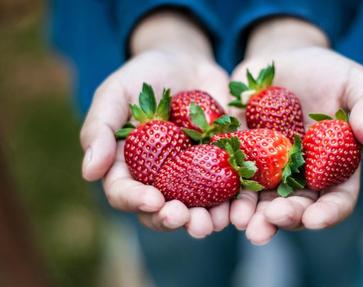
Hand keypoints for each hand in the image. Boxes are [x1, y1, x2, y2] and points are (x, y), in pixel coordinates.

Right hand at [80, 11, 229, 237]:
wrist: (186, 64)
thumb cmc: (144, 77)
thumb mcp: (115, 93)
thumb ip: (99, 128)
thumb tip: (89, 172)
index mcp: (127, 167)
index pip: (124, 193)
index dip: (136, 201)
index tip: (154, 200)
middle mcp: (158, 179)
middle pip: (161, 210)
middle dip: (174, 219)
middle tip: (188, 220)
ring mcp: (190, 176)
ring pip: (195, 209)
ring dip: (206, 220)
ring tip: (217, 222)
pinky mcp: (220, 167)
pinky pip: (228, 190)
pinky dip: (235, 201)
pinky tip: (241, 206)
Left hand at [228, 18, 362, 244]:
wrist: (284, 59)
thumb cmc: (328, 73)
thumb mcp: (356, 82)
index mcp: (333, 168)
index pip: (336, 199)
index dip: (328, 212)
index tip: (315, 219)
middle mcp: (299, 176)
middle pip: (294, 206)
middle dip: (283, 218)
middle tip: (269, 221)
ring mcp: (267, 168)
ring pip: (259, 200)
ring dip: (249, 214)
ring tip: (239, 221)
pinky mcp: (239, 154)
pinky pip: (230, 174)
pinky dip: (223, 188)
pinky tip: (215, 196)